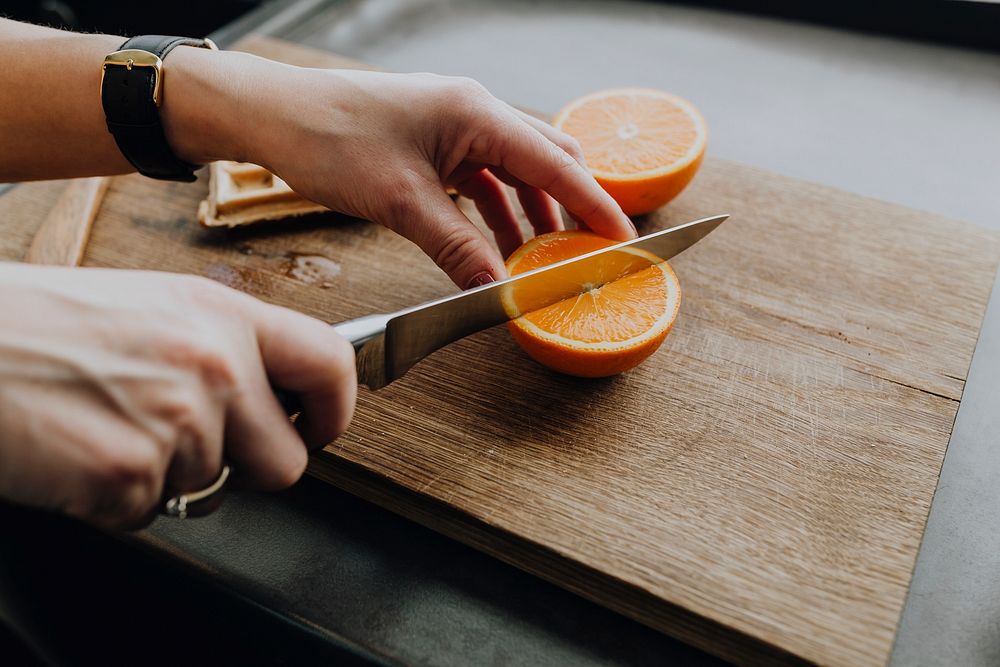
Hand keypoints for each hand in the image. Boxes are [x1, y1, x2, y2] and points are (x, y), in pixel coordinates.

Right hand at [0, 263, 355, 528]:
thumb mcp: (153, 306)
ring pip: (212, 489)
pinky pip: (150, 512)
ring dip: (167, 475)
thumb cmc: (42, 323)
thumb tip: (272, 393)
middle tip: (194, 444)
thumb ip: (223, 347)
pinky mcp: (127, 473)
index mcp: (222, 315)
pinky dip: (117, 499)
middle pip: (287, 461)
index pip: (330, 364)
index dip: (335, 410)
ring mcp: (174, 421)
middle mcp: (212, 364)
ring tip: (111, 425)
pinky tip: (81, 451)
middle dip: (247, 467)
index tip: (319, 428)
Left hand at [164, 54, 636, 288]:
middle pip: (544, 161)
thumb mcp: (401, 203)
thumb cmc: (331, 139)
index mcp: (476, 114)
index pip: (555, 162)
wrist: (273, 116)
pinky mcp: (433, 144)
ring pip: (513, 174)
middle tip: (586, 254)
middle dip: (569, 209)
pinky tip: (496, 246)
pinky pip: (480, 181)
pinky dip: (494, 214)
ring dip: (530, 217)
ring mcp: (453, 127)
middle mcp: (473, 114)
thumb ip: (458, 248)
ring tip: (540, 262)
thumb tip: (499, 290)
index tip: (624, 238)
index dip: (595, 204)